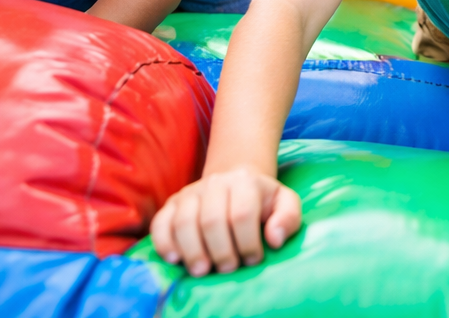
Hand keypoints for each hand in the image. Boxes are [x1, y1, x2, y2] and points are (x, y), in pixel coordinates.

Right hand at [150, 168, 301, 276]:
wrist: (234, 178)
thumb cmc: (261, 199)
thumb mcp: (284, 202)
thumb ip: (288, 218)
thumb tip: (274, 240)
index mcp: (244, 182)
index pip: (242, 215)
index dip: (247, 243)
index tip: (253, 260)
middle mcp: (215, 183)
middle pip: (212, 221)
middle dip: (221, 251)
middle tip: (229, 268)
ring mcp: (190, 193)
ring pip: (184, 223)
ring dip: (193, 251)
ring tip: (203, 270)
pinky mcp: (171, 204)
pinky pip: (160, 223)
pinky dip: (164, 243)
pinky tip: (175, 259)